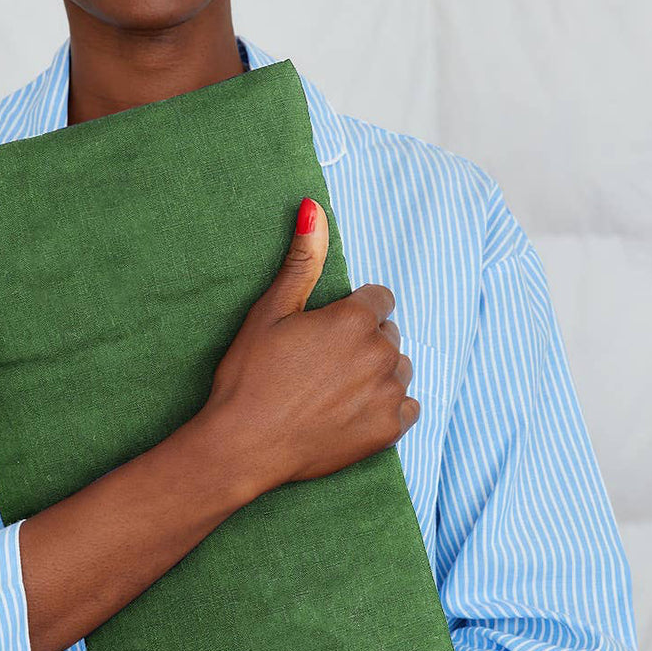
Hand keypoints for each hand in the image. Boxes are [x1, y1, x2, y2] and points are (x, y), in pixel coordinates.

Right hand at [197, 197, 419, 495]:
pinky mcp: (390, 431)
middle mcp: (382, 354)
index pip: (379, 298)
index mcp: (355, 320)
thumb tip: (313, 206)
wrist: (244, 444)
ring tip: (334, 386)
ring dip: (377, 371)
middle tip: (320, 359)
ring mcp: (389, 395)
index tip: (323, 328)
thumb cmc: (251, 372)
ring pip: (398, 368)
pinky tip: (351, 410)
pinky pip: (407, 406)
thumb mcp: (271, 309)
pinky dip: (386, 405)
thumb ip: (302, 258)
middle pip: (388, 332)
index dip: (350, 310)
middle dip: (363, 339)